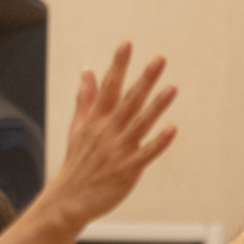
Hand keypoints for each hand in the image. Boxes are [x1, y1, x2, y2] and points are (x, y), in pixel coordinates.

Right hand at [44, 43, 178, 228]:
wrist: (71, 199)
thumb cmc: (77, 163)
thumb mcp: (77, 127)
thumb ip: (85, 98)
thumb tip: (87, 71)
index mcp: (95, 120)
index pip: (107, 86)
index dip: (118, 65)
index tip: (126, 44)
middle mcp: (107, 131)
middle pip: (128, 100)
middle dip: (144, 79)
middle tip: (159, 59)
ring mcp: (118, 150)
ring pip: (140, 123)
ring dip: (157, 105)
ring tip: (173, 88)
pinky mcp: (128, 169)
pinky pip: (147, 153)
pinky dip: (159, 141)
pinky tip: (173, 129)